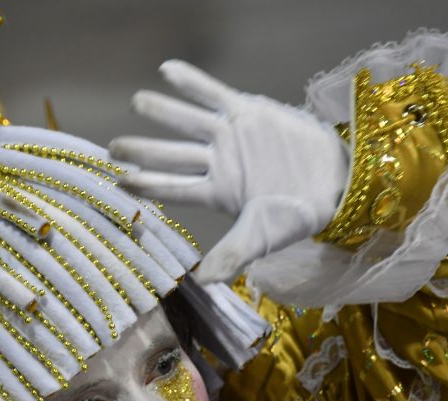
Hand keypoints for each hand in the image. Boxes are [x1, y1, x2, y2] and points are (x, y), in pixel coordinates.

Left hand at [110, 60, 347, 282]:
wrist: (335, 184)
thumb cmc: (297, 215)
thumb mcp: (259, 238)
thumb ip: (230, 256)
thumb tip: (201, 283)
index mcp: (215, 192)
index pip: (172, 188)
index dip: (146, 184)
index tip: (119, 181)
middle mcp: (217, 163)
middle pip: (171, 155)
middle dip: (142, 150)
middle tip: (112, 147)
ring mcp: (230, 136)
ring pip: (187, 121)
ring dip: (162, 111)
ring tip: (137, 100)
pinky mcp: (248, 112)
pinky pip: (214, 93)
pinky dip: (192, 82)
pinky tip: (167, 70)